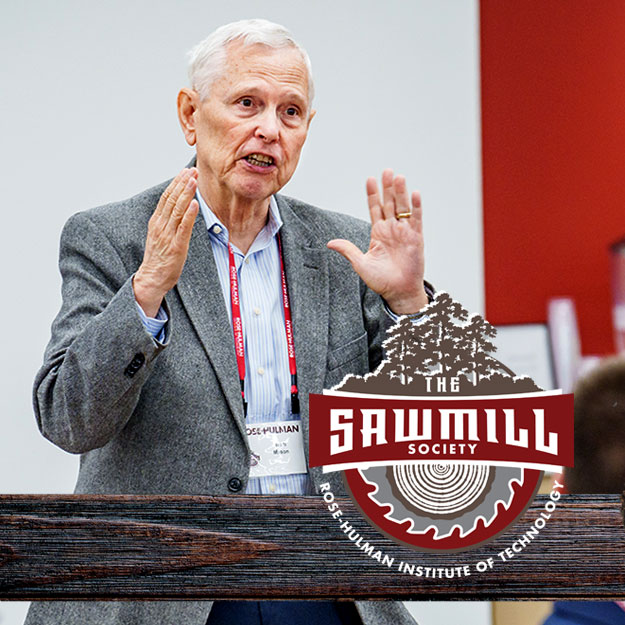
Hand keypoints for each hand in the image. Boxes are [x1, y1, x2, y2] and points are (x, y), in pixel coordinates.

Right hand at [133, 168, 198, 316]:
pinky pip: (183, 227)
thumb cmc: (159, 258)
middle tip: (192, 170)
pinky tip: (194, 203)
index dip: (176, 183)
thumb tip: (178, 208)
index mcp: (156, 222)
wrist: (152, 278)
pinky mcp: (177, 246)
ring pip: (177, 209)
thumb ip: (168, 221)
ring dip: (186, 193)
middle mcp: (161, 225)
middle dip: (182, 183)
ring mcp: (168, 235)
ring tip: (194, 179)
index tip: (185, 171)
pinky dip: (189, 214)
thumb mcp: (160, 235)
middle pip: (171, 199)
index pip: (166, 197)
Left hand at [327, 169, 426, 314]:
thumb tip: (330, 243)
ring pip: (403, 207)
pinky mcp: (416, 238)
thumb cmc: (381, 280)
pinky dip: (416, 207)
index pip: (374, 208)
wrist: (398, 291)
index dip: (372, 194)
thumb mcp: (361, 264)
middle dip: (387, 188)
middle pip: (389, 203)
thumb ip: (348, 250)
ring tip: (398, 177)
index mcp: (378, 233)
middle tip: (386, 171)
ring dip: (401, 193)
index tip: (370, 179)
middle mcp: (391, 229)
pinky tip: (415, 194)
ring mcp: (404, 232)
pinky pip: (416, 219)